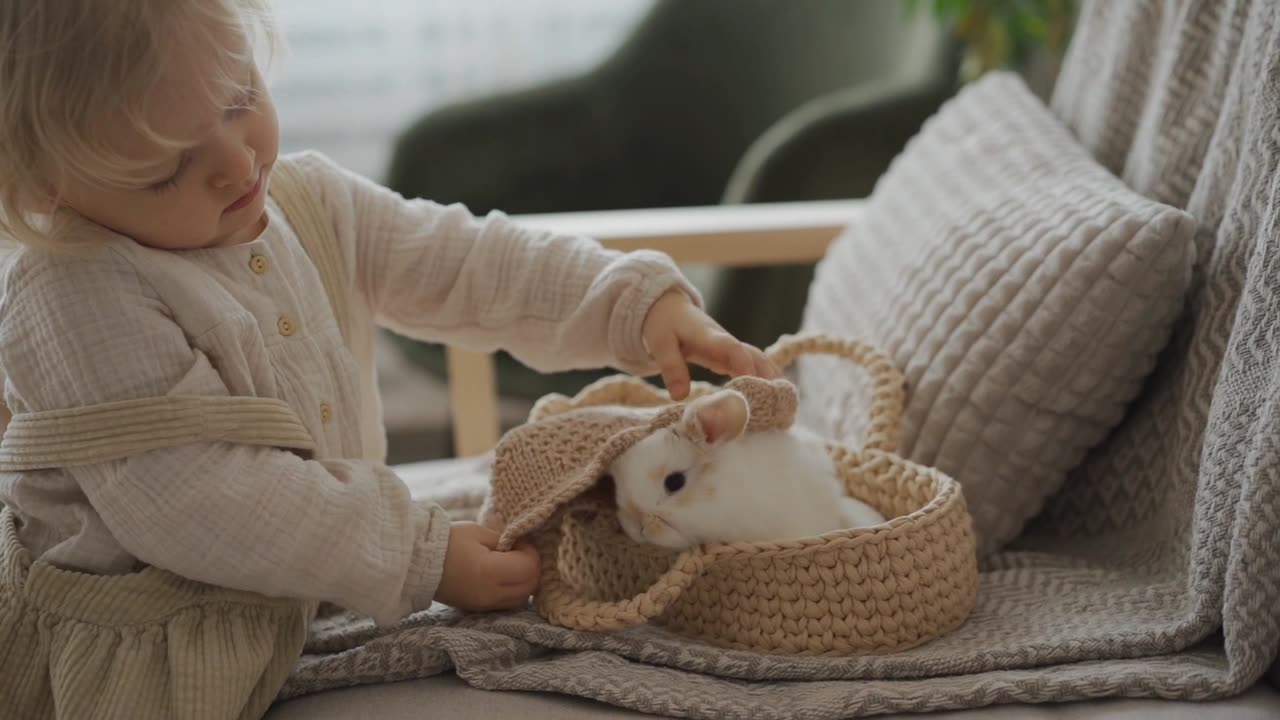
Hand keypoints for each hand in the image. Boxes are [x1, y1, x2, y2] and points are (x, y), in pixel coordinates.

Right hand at [434, 522, 539, 610]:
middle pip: (530, 587)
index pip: (530, 568)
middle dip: (531, 568)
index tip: (518, 542)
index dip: (531, 552)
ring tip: (510, 564)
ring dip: (524, 582)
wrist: (416, 562)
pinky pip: (507, 604)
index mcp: (490, 572)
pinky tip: (501, 576)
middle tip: (518, 552)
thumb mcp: (479, 533)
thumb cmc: (447, 542)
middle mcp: (490, 594)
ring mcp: (484, 605)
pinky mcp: (478, 609)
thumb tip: (522, 547)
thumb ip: (505, 542)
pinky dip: (512, 591)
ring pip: (522, 599)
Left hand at [641, 289, 781, 400]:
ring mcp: (732, 348)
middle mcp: (726, 341)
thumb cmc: (664, 325)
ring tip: (786, 406)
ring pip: (759, 361)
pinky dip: (766, 381)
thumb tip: (680, 396)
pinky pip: (754, 367)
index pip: (730, 347)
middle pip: (754, 355)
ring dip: (773, 380)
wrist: (671, 308)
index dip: (742, 362)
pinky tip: (777, 400)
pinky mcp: (733, 356)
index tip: (752, 379)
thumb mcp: (660, 345)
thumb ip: (671, 368)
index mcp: (708, 336)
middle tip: (780, 401)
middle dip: (768, 376)